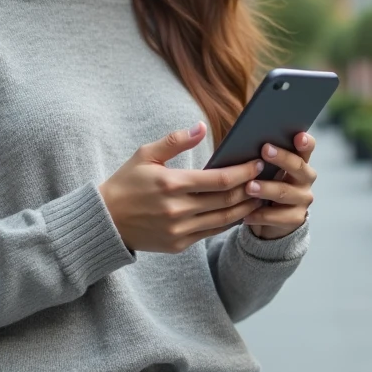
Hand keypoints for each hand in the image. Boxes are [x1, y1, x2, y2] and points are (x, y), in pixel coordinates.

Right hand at [100, 122, 264, 252]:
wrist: (105, 221)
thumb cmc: (126, 183)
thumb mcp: (145, 155)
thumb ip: (176, 140)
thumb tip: (201, 127)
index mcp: (171, 184)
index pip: (220, 179)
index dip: (244, 172)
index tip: (258, 163)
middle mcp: (178, 210)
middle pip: (227, 200)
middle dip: (251, 187)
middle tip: (266, 176)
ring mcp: (179, 230)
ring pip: (224, 220)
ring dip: (246, 207)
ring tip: (260, 194)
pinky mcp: (179, 245)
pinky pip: (212, 233)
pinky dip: (229, 222)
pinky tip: (239, 210)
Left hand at [244, 132, 316, 239]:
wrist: (269, 219)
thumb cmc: (264, 184)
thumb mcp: (265, 170)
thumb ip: (261, 158)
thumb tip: (242, 143)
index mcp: (299, 161)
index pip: (307, 148)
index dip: (306, 142)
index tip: (298, 136)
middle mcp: (305, 179)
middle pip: (298, 166)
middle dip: (281, 157)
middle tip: (264, 150)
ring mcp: (303, 199)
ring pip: (285, 192)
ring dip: (266, 189)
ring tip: (249, 187)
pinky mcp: (296, 218)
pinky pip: (279, 217)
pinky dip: (261, 215)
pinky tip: (247, 215)